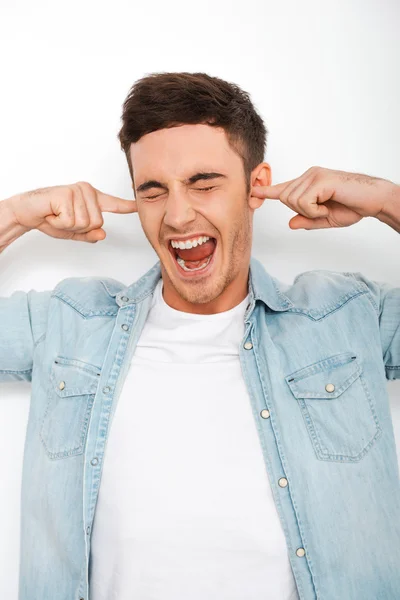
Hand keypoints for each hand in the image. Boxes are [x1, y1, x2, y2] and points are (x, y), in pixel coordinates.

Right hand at [8, 181, 137, 242]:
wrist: (27, 211)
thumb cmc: (50, 218)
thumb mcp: (73, 231)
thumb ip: (89, 234)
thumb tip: (103, 234)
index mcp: (92, 199)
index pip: (113, 204)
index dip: (127, 206)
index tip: (138, 206)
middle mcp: (87, 191)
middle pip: (97, 223)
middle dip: (78, 228)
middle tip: (63, 218)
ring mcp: (78, 191)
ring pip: (84, 223)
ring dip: (67, 225)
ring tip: (57, 215)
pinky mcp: (67, 194)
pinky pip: (71, 221)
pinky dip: (58, 222)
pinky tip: (52, 213)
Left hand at [251, 166, 396, 229]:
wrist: (374, 200)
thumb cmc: (352, 206)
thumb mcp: (325, 219)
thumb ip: (307, 221)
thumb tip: (290, 224)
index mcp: (308, 182)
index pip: (283, 187)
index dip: (267, 191)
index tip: (252, 192)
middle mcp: (309, 175)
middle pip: (284, 198)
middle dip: (300, 211)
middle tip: (321, 212)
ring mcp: (314, 175)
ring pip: (292, 200)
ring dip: (310, 212)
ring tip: (327, 207)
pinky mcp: (320, 179)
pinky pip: (304, 202)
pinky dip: (315, 211)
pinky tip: (328, 206)